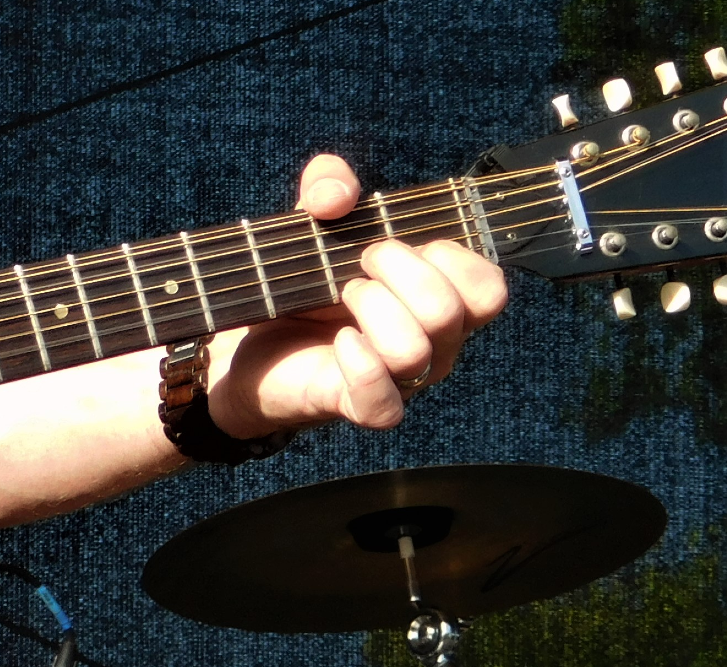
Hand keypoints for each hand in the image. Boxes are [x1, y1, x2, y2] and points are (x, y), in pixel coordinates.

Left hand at [205, 154, 508, 436]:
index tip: (390, 241)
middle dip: (398, 271)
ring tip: (339, 297)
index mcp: (442, 300)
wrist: (251, 341)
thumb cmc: (304, 283)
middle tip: (357, 265)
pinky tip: (338, 340)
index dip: (446, 256)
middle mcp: (436, 345)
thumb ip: (328, 187)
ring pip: (416, 351)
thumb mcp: (315, 223)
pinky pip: (383, 402)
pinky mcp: (362, 407)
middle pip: (451, 311)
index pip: (488, 288)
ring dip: (370, 308)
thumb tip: (336, 195)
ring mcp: (403, 380)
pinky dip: (358, 362)